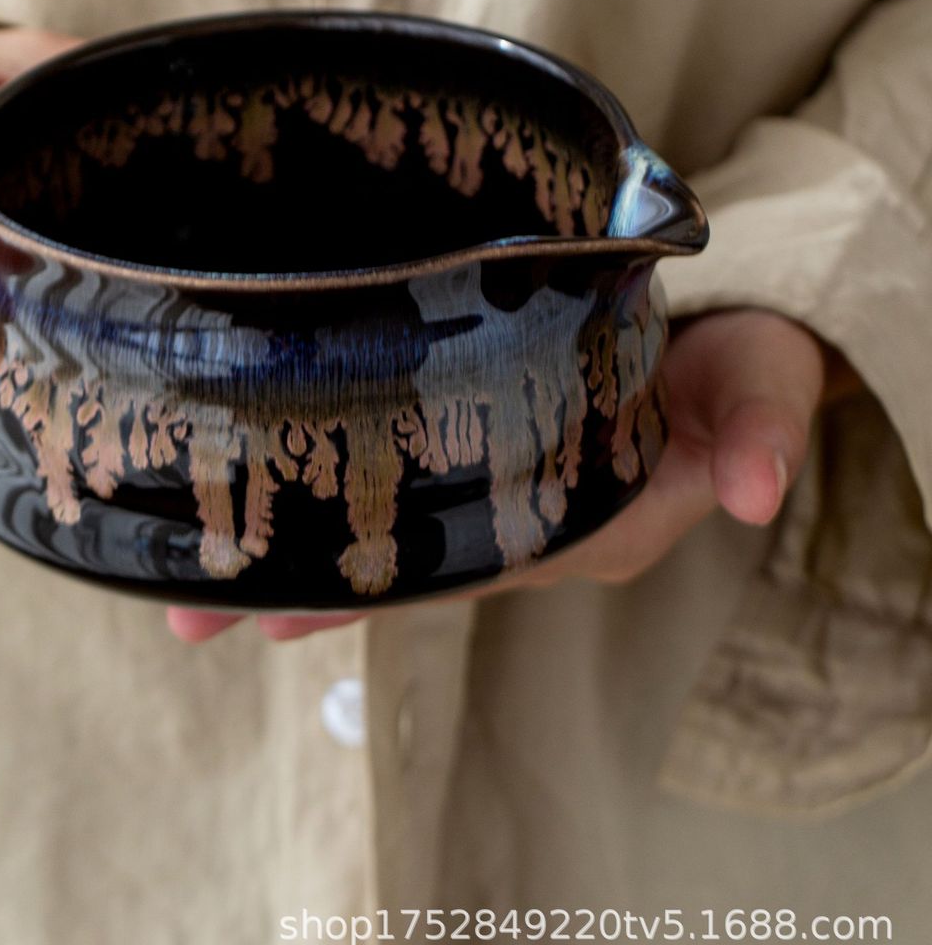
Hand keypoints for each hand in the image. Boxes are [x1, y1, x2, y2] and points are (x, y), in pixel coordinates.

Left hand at [166, 306, 845, 644]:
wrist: (733, 337)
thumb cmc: (737, 361)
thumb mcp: (762, 380)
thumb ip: (761, 422)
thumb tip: (755, 484)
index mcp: (590, 524)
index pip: (468, 565)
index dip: (379, 581)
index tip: (287, 599)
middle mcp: (531, 529)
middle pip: (402, 568)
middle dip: (300, 583)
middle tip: (189, 607)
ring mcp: (496, 498)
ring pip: (382, 542)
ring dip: (289, 559)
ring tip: (181, 591)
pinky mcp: (472, 454)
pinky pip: (390, 495)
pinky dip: (318, 506)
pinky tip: (238, 511)